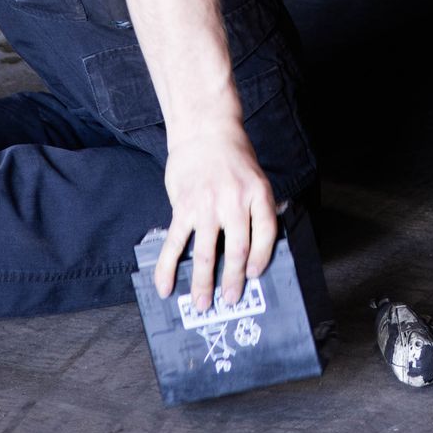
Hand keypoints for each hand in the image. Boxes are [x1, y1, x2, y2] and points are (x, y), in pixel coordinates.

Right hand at [158, 121, 278, 311]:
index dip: (263, 258)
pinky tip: (165, 286)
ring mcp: (208, 205)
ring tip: (203, 303)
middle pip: (238, 250)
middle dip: (234, 280)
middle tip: (230, 300)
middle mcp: (235, 201)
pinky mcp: (183, 207)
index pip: (267, 232)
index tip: (256, 275)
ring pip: (207, 253)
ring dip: (204, 283)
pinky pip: (176, 243)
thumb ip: (254, 209)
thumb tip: (252, 249)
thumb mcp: (254, 178)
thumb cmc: (232, 156)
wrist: (205, 128)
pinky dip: (168, 268)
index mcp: (258, 193)